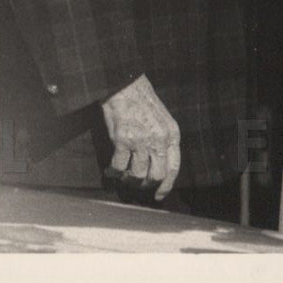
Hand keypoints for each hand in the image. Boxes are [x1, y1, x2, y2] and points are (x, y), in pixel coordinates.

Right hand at [100, 74, 180, 201]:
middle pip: (156, 175)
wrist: (126, 86)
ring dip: (128, 179)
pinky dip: (113, 173)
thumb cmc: (144, 102)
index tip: (159, 196)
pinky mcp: (123, 141)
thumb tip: (158, 166)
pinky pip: (118, 167)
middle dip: (146, 184)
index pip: (174, 168)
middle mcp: (159, 140)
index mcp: (172, 134)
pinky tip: (109, 171)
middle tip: (136, 184)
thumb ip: (164, 141)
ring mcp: (141, 141)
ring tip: (122, 175)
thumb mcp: (163, 120)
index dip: (166, 185)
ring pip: (136, 175)